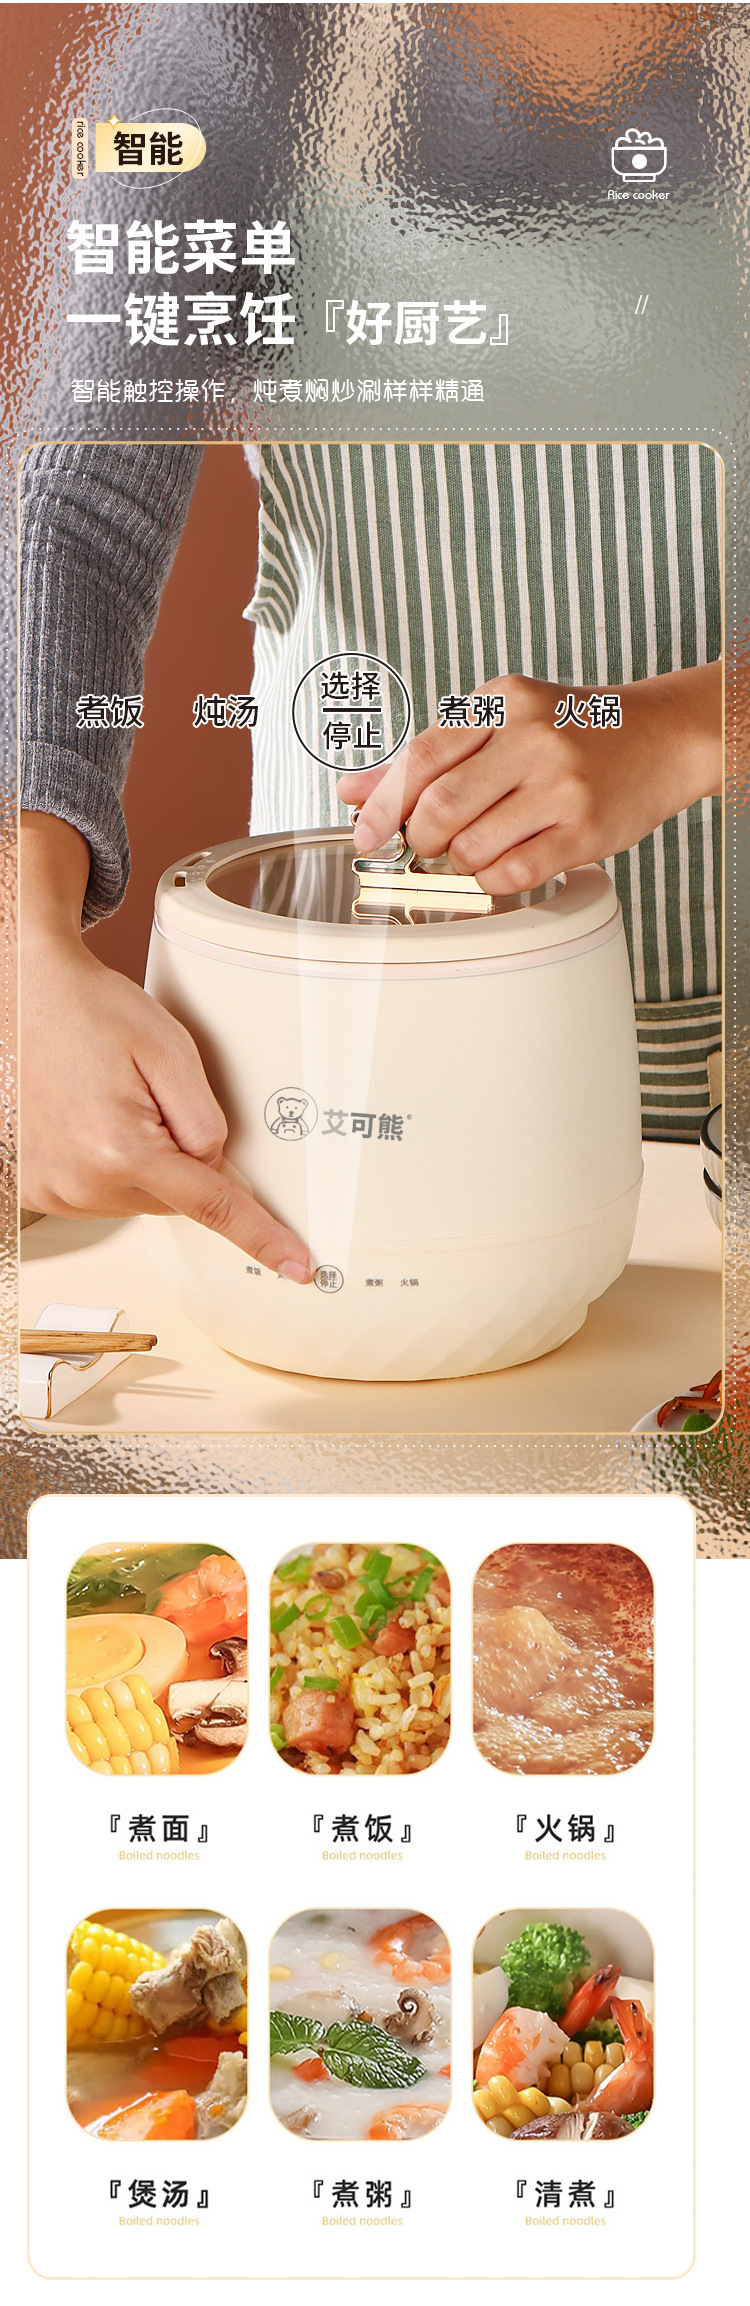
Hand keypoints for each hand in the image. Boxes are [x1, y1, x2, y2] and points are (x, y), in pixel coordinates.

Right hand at [20, 815, 312, 1281]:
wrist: (26, 995)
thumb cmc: (93, 1013)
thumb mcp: (171, 1052)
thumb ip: (205, 1120)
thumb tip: (218, 1169)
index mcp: (118, 1149)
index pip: (212, 1205)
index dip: (261, 1235)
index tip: (298, 1266)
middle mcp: (80, 1183)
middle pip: (174, 1198)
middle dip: (181, 1157)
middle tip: (151, 1096)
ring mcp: (54, 1192)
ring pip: (140, 1198)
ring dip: (143, 1161)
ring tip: (113, 1100)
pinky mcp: (38, 1191)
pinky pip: (102, 1193)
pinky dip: (110, 1165)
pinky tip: (92, 1118)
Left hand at [338, 663, 721, 894]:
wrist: (663, 736)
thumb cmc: (573, 731)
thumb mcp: (500, 723)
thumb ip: (426, 755)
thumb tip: (351, 789)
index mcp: (502, 702)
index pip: (421, 757)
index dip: (383, 805)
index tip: (366, 834)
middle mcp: (532, 737)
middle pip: (440, 807)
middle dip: (421, 840)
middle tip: (426, 846)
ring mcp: (562, 785)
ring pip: (472, 846)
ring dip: (458, 862)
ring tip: (473, 852)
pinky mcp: (586, 829)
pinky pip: (513, 872)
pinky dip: (491, 880)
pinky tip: (499, 867)